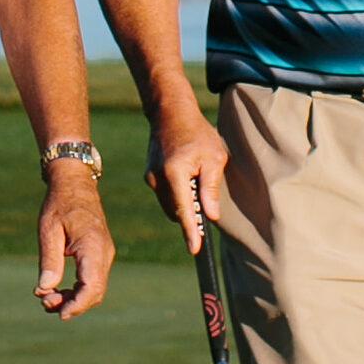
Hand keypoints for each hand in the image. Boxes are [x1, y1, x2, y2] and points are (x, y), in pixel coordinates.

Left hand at [36, 167, 113, 318]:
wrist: (75, 184)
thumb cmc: (59, 203)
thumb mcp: (48, 230)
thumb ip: (49, 260)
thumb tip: (45, 289)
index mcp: (93, 246)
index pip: (91, 286)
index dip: (77, 305)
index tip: (60, 314)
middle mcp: (104, 253)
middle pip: (95, 292)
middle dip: (72, 305)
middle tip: (45, 304)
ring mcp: (104, 255)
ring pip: (95, 289)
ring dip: (73, 299)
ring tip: (47, 298)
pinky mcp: (99, 255)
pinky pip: (92, 280)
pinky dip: (77, 290)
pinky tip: (57, 290)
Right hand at [143, 102, 228, 254]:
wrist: (170, 114)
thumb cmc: (198, 133)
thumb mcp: (214, 158)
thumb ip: (211, 188)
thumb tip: (211, 215)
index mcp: (175, 173)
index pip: (184, 210)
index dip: (191, 232)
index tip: (195, 249)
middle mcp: (158, 179)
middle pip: (177, 212)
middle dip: (192, 215)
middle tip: (208, 206)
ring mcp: (151, 178)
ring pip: (171, 206)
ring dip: (185, 204)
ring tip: (197, 181)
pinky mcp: (149, 177)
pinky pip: (166, 196)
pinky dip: (178, 196)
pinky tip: (188, 179)